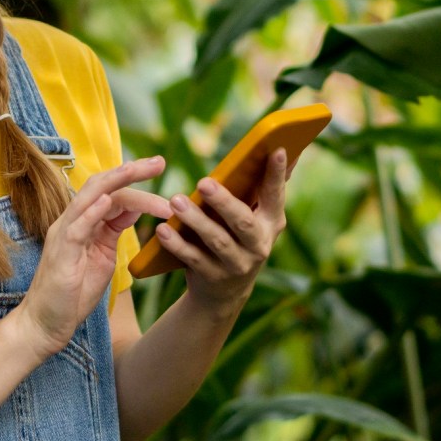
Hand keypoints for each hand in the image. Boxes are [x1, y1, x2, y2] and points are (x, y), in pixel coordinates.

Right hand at [14, 156, 170, 357]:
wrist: (46, 324)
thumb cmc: (73, 294)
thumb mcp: (103, 256)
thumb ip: (114, 230)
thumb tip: (135, 208)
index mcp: (84, 221)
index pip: (111, 191)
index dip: (136, 179)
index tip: (161, 168)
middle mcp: (72, 220)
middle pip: (102, 185)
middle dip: (131, 171)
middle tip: (160, 162)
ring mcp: (64, 233)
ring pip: (90, 197)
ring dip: (117, 182)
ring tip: (139, 169)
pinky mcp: (61, 252)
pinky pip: (77, 226)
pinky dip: (92, 211)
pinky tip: (110, 200)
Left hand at [155, 148, 286, 314]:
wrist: (224, 292)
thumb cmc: (237, 237)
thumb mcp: (254, 217)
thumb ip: (259, 189)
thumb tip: (277, 150)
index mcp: (271, 223)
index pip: (275, 195)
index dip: (276, 174)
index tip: (276, 148)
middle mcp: (259, 245)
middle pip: (243, 221)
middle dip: (223, 202)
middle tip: (203, 182)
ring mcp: (237, 264)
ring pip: (217, 241)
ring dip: (196, 220)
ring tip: (176, 201)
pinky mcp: (213, 277)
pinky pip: (193, 259)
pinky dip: (177, 244)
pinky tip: (163, 230)